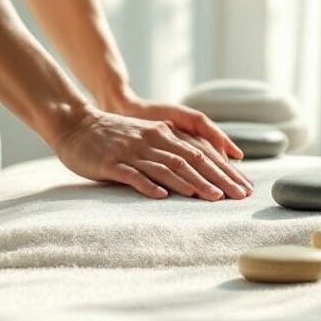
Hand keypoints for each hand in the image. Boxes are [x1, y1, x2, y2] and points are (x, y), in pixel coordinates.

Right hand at [51, 107, 252, 200]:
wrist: (76, 124)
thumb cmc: (114, 135)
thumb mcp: (148, 135)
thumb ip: (171, 148)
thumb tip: (201, 166)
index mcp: (164, 133)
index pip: (202, 153)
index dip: (225, 171)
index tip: (244, 188)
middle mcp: (153, 140)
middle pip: (192, 161)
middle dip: (218, 179)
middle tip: (238, 196)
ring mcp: (132, 151)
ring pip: (167, 168)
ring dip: (191, 183)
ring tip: (211, 197)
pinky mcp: (112, 163)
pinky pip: (133, 175)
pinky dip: (149, 185)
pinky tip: (162, 197)